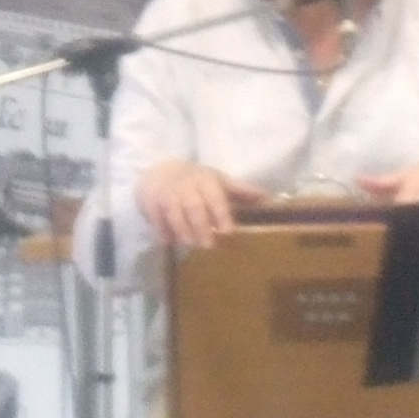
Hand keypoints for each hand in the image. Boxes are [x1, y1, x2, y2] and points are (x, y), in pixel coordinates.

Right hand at [136, 160, 268, 251]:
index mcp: (206, 179)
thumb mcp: (218, 181)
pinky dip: (162, 231)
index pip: (215, 197)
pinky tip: (169, 242)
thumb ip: (240, 191)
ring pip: (174, 213)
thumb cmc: (195, 181)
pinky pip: (156, 219)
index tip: (227, 232)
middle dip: (201, 226)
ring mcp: (167, 193)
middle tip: (209, 245)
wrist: (159, 172)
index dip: (221, 214)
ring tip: (190, 244)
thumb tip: (267, 198)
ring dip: (182, 230)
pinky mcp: (151, 202)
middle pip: (194, 206)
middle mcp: (186, 185)